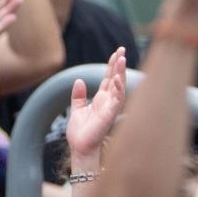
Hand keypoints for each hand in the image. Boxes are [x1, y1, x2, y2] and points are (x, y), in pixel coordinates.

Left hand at [66, 46, 126, 163]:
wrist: (80, 147)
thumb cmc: (80, 133)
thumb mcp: (76, 110)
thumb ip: (78, 96)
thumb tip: (79, 81)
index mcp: (101, 99)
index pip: (108, 78)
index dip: (112, 65)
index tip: (116, 52)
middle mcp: (108, 101)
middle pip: (116, 78)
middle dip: (118, 64)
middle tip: (122, 49)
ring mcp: (111, 108)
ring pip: (119, 87)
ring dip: (120, 73)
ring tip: (121, 59)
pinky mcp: (110, 115)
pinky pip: (117, 99)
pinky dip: (118, 89)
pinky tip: (117, 78)